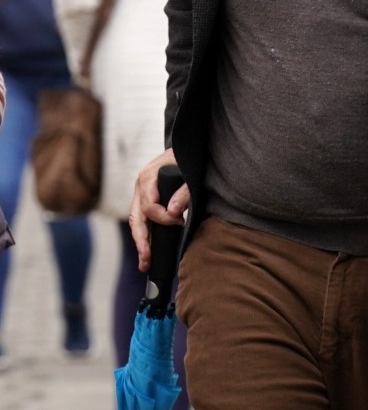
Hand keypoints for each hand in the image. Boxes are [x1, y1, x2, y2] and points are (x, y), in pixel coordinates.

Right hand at [127, 148, 188, 271]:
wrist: (188, 146)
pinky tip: (148, 252)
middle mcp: (141, 187)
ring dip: (141, 243)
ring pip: (136, 222)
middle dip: (142, 241)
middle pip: (137, 218)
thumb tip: (173, 213)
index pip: (149, 206)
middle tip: (147, 259)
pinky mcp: (146, 199)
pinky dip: (145, 236)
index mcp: (148, 177)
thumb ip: (184, 191)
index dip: (163, 218)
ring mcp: (141, 194)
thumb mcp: (189, 171)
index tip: (180, 222)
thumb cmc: (189, 157)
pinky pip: (142, 220)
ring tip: (145, 263)